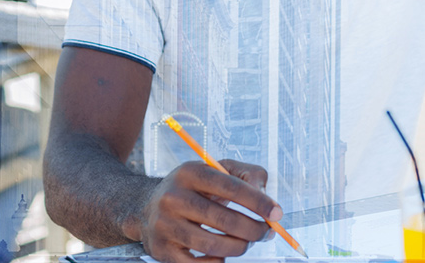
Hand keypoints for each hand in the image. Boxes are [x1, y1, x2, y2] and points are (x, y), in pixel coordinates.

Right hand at [140, 160, 279, 262]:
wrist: (147, 208)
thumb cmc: (193, 189)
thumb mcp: (216, 170)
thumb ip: (247, 175)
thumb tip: (266, 199)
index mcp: (189, 172)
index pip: (230, 187)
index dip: (258, 201)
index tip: (277, 213)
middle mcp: (173, 197)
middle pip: (225, 220)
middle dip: (254, 230)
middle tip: (265, 232)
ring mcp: (165, 225)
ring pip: (215, 246)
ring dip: (240, 247)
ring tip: (246, 242)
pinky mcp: (162, 250)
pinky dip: (218, 262)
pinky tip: (222, 254)